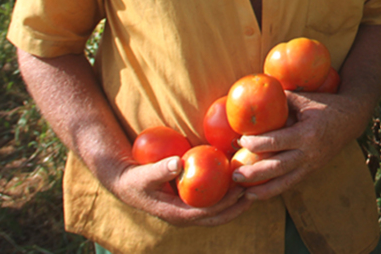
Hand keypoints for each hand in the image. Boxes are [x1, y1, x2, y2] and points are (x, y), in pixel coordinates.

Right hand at [104, 155, 251, 226]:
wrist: (127, 184)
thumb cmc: (136, 178)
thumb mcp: (145, 174)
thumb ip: (160, 169)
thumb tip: (178, 162)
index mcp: (176, 214)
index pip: (206, 213)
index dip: (225, 205)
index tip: (240, 192)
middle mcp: (184, 217)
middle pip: (216, 218)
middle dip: (236, 208)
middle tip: (253, 192)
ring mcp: (187, 212)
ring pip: (216, 213)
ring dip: (234, 205)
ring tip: (252, 190)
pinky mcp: (189, 205)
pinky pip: (211, 204)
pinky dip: (225, 197)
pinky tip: (237, 184)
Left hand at [231, 90, 368, 198]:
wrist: (352, 118)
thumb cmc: (325, 105)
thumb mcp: (304, 99)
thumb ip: (280, 100)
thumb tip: (254, 99)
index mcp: (307, 133)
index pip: (276, 141)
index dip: (256, 142)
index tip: (241, 139)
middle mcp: (310, 153)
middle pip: (277, 167)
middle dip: (254, 172)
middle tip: (234, 173)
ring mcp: (312, 164)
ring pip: (284, 182)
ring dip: (262, 188)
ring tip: (243, 191)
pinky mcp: (312, 170)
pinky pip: (290, 183)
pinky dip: (274, 190)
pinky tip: (258, 194)